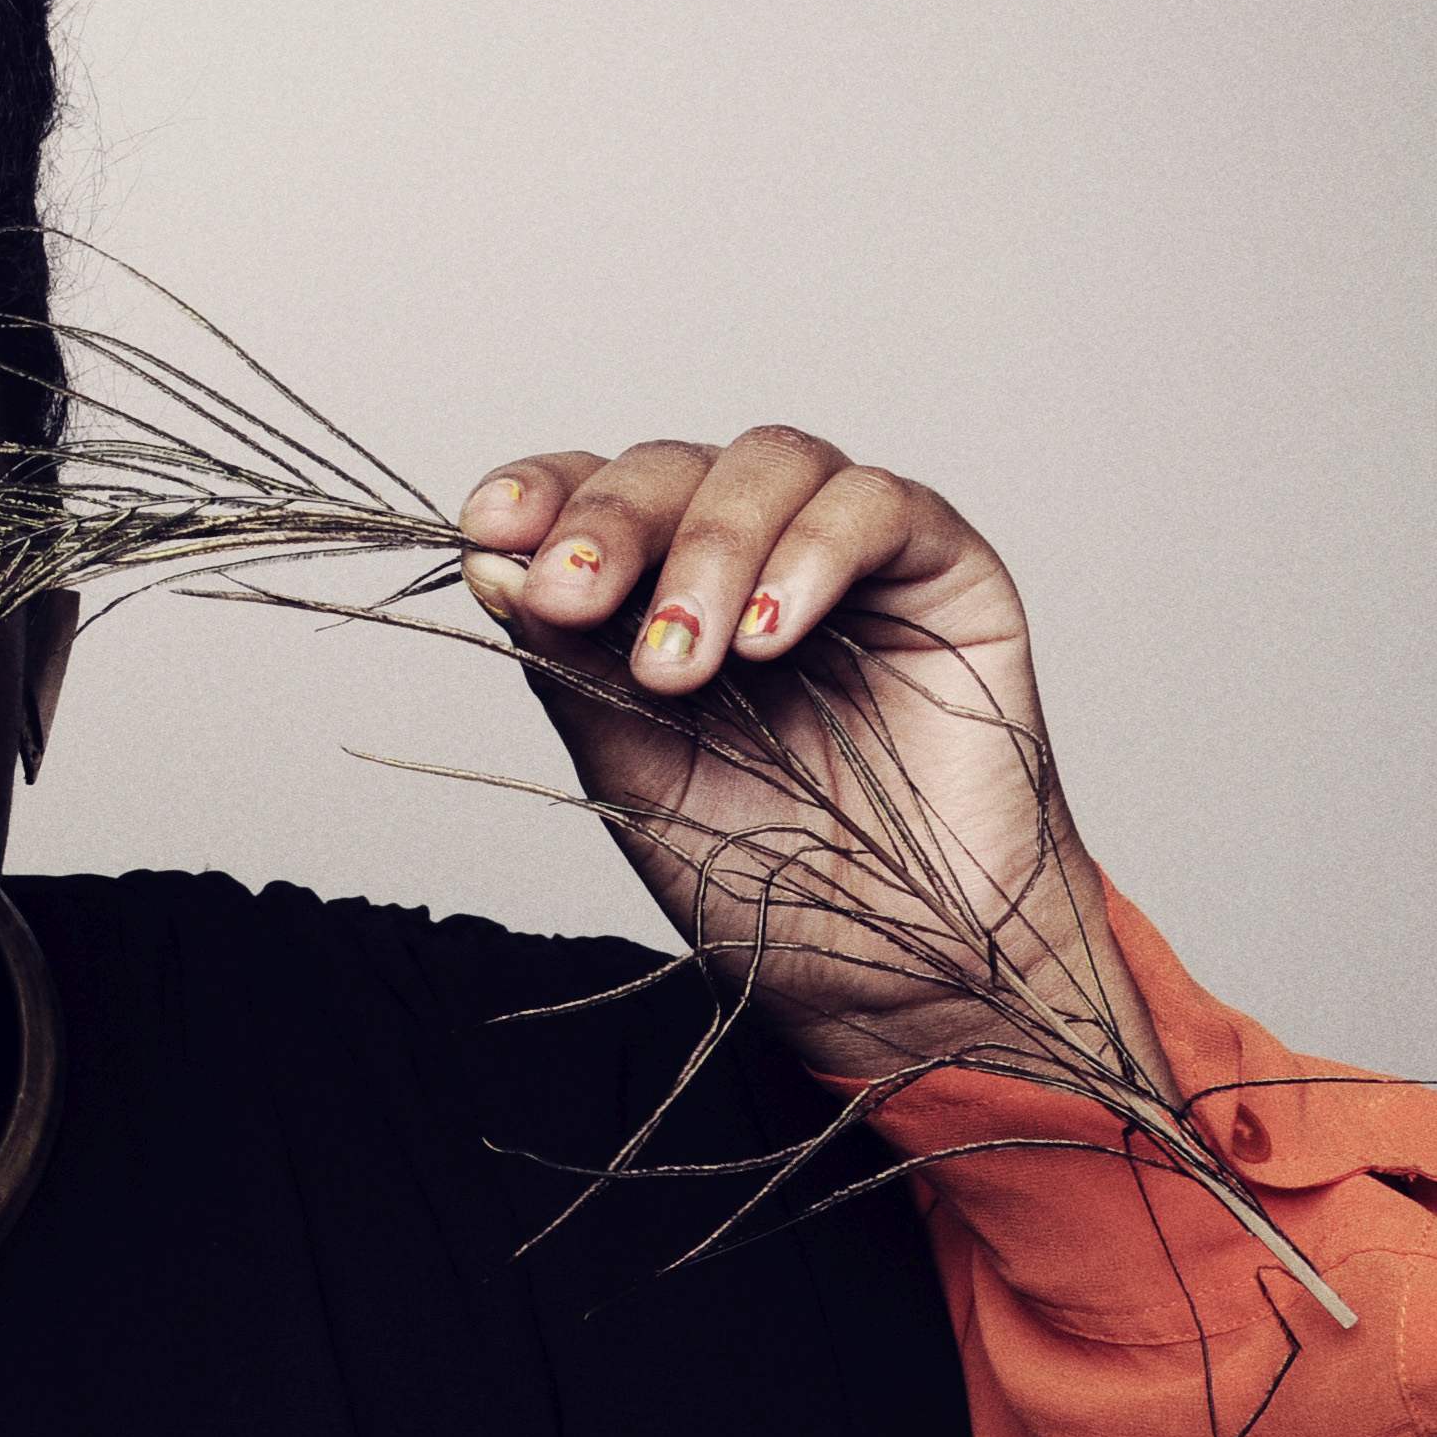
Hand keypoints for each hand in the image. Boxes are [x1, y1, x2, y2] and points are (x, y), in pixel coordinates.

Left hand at [454, 429, 1164, 1092]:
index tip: (489, 529)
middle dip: (611, 523)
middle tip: (574, 598)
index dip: (544, 491)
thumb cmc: (773, 880)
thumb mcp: (638, 777)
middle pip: (673, 467)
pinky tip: (771, 635)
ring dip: (709, 547)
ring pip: (770, 463)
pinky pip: (880, 505)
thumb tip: (491, 567)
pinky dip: (814, 553)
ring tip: (683, 662)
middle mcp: (756, 554)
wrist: (903, 973)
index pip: (597, 495)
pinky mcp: (946, 570)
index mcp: (666, 593)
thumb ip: (572, 671)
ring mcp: (852, 556)